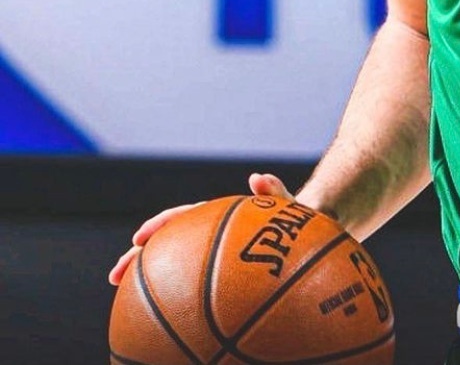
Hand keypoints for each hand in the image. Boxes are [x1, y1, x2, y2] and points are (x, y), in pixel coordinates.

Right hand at [107, 172, 292, 284]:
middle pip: (169, 242)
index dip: (162, 224)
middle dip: (139, 256)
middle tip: (115, 275)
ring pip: (172, 266)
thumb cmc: (294, 225)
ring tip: (121, 294)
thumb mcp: (287, 208)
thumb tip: (258, 177)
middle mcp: (210, 235)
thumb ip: (275, 193)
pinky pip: (189, 288)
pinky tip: (154, 320)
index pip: (186, 216)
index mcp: (221, 217)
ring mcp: (211, 257)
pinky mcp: (217, 278)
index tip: (139, 237)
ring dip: (145, 278)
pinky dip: (170, 298)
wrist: (305, 244)